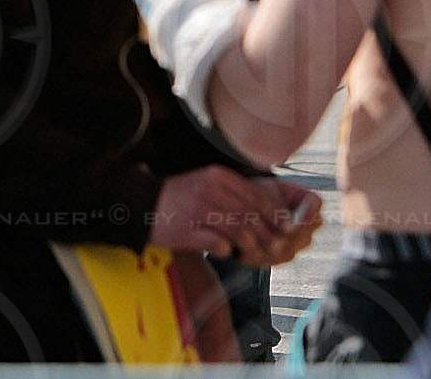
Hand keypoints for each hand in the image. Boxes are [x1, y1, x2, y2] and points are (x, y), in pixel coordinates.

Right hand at [150, 165, 322, 266]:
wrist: (143, 204)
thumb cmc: (181, 198)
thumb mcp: (210, 186)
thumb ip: (237, 196)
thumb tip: (271, 214)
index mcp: (218, 176)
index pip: (255, 195)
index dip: (274, 213)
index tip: (287, 227)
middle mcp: (210, 190)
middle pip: (250, 214)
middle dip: (268, 232)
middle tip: (278, 246)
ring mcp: (198, 210)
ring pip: (238, 229)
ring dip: (251, 244)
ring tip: (256, 253)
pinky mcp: (188, 230)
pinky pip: (217, 243)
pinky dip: (228, 251)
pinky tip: (229, 254)